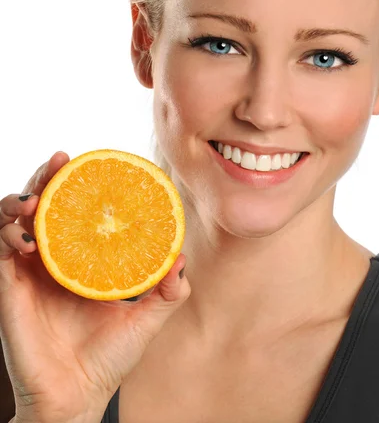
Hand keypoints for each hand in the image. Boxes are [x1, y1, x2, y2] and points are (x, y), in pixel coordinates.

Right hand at [0, 152, 190, 422]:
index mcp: (79, 262)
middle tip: (60, 159)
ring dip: (20, 199)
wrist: (77, 398)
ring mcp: (27, 272)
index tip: (90, 164)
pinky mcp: (8, 287)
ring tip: (36, 194)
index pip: (74, 213)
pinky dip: (8, 234)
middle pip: (43, 206)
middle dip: (47, 178)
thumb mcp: (146, 320)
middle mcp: (51, 261)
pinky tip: (27, 235)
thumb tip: (182, 260)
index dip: (77, 186)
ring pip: (13, 220)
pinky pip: (0, 250)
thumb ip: (167, 291)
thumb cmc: (107, 360)